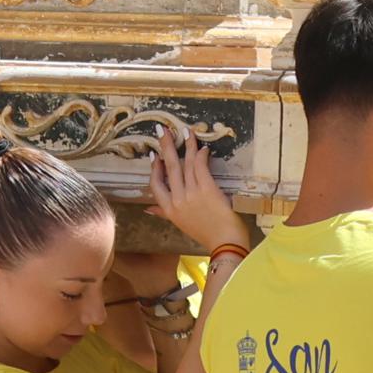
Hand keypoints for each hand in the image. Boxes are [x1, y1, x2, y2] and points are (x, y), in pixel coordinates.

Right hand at [146, 126, 246, 255]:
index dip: (154, 168)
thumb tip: (148, 209)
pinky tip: (203, 147)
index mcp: (169, 209)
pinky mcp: (207, 189)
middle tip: (162, 129)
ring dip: (187, 145)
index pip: (155, 184)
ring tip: (186, 131)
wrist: (224, 243)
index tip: (154, 154)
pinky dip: (201, 154)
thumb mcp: (180, 224)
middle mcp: (178, 200)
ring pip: (186, 163)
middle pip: (169, 167)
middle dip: (166, 146)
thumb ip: (163, 213)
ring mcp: (192, 193)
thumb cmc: (205, 234)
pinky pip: (201, 166)